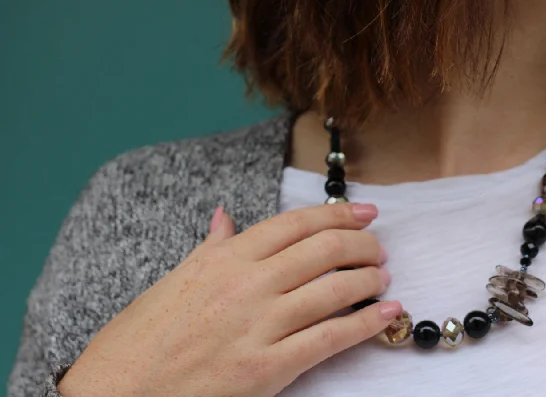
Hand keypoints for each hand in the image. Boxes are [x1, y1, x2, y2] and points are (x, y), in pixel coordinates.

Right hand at [58, 203, 399, 396]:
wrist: (115, 394)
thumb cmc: (141, 339)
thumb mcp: (175, 280)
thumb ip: (211, 247)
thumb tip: (226, 216)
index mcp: (225, 258)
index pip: (295, 223)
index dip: (337, 213)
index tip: (364, 212)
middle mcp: (247, 283)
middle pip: (323, 250)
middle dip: (361, 244)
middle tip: (377, 247)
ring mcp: (259, 325)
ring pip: (333, 289)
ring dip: (368, 279)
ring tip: (382, 277)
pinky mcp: (267, 367)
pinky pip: (330, 338)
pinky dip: (365, 323)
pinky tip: (386, 313)